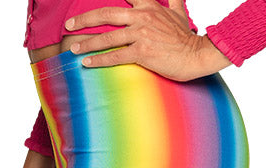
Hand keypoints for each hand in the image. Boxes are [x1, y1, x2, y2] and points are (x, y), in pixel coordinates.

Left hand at [64, 0, 232, 81]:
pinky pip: (116, 56)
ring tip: (73, 49)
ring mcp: (141, 35)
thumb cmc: (186, 37)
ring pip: (107, 37)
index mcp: (148, 6)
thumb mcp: (180, 12)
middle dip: (84, 19)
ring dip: (87, 43)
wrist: (196, 55)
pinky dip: (100, 60)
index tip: (86, 2)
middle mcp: (142, 17)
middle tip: (69, 25)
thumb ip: (174, 0)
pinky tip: (87, 63)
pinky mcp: (143, 53)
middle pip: (106, 14)